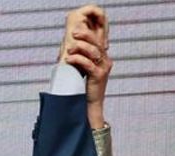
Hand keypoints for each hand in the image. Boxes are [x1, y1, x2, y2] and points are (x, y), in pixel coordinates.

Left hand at [59, 5, 111, 127]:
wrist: (88, 106)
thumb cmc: (82, 88)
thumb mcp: (82, 69)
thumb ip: (80, 57)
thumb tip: (69, 46)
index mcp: (103, 58)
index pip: (97, 40)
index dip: (88, 33)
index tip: (76, 29)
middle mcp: (106, 61)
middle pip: (96, 42)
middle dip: (84, 36)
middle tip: (73, 33)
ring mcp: (104, 68)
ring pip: (93, 51)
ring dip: (79, 48)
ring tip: (69, 49)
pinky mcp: (99, 76)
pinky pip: (88, 63)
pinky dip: (77, 60)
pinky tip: (69, 60)